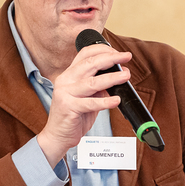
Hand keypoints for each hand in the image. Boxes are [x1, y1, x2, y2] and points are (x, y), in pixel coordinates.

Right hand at [36, 43, 133, 166]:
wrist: (57, 135)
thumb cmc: (73, 116)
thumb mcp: (87, 97)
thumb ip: (99, 87)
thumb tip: (118, 76)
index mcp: (69, 74)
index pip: (85, 54)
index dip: (102, 50)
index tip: (118, 52)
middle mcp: (65, 81)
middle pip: (90, 63)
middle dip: (111, 58)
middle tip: (126, 56)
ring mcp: (65, 93)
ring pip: (92, 82)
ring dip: (112, 78)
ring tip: (126, 75)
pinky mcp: (69, 108)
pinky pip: (91, 103)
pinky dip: (105, 102)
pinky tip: (116, 100)